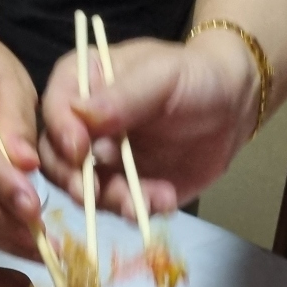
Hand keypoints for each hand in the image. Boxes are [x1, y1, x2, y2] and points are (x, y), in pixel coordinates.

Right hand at [39, 29, 258, 216]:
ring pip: (86, 191)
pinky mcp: (126, 188)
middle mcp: (85, 126)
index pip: (54, 107)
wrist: (231, 109)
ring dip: (114, 201)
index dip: (60, 131)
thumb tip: (81, 114)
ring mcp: (103, 161)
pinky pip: (121, 208)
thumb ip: (124, 95)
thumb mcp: (162, 76)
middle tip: (97, 193)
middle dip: (75, 181)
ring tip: (149, 199)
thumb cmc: (196, 77)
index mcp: (84, 83)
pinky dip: (140, 210)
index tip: (79, 151)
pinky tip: (166, 200)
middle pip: (58, 158)